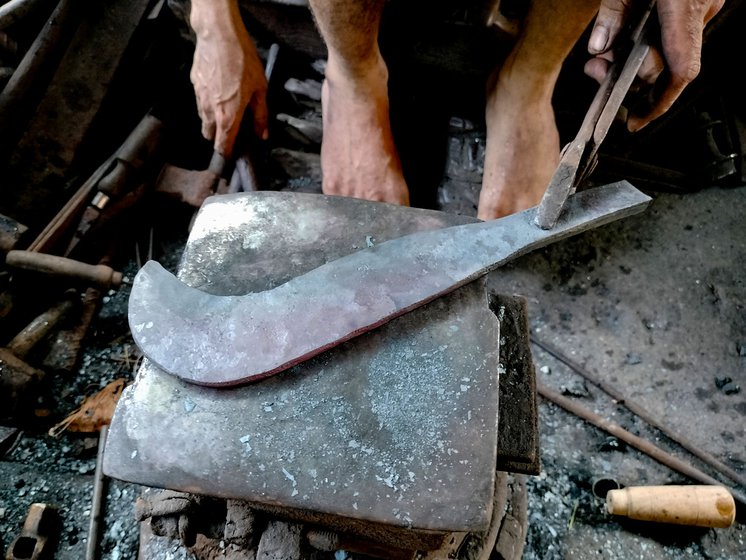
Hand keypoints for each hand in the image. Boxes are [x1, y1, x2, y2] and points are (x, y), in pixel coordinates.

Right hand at [189, 0, 268, 156]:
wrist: (219, 35)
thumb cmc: (242, 61)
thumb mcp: (260, 90)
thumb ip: (261, 115)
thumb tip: (262, 135)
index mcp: (228, 116)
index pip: (222, 145)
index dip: (227, 154)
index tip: (231, 157)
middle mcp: (210, 111)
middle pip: (209, 134)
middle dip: (218, 137)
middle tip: (231, 131)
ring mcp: (199, 97)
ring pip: (203, 118)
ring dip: (212, 120)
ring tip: (226, 109)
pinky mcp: (194, 84)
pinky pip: (200, 101)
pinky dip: (207, 103)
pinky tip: (219, 92)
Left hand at [585, 0, 724, 131]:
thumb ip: (614, 12)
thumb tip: (599, 48)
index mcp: (686, 7)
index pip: (680, 72)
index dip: (657, 104)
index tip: (635, 122)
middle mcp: (701, 10)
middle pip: (666, 65)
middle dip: (628, 75)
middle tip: (598, 70)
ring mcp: (704, 5)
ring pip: (668, 50)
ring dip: (634, 57)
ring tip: (604, 51)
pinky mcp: (698, 0)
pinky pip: (674, 31)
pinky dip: (648, 39)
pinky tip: (624, 33)